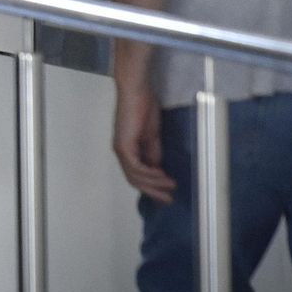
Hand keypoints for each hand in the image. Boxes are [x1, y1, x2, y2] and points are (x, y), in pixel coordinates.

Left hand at [113, 83, 175, 203]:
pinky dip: (149, 174)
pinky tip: (161, 176)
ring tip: (170, 187)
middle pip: (134, 180)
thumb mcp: (151, 136)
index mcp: (127, 150)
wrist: (136, 91)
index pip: (137, 175)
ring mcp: (121, 149)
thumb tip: (158, 171)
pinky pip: (135, 167)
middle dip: (152, 191)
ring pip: (135, 176)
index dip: (151, 187)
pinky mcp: (124, 145)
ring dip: (154, 184)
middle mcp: (121, 152)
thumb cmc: (143, 108)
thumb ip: (153, 153)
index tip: (166, 195)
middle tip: (168, 200)